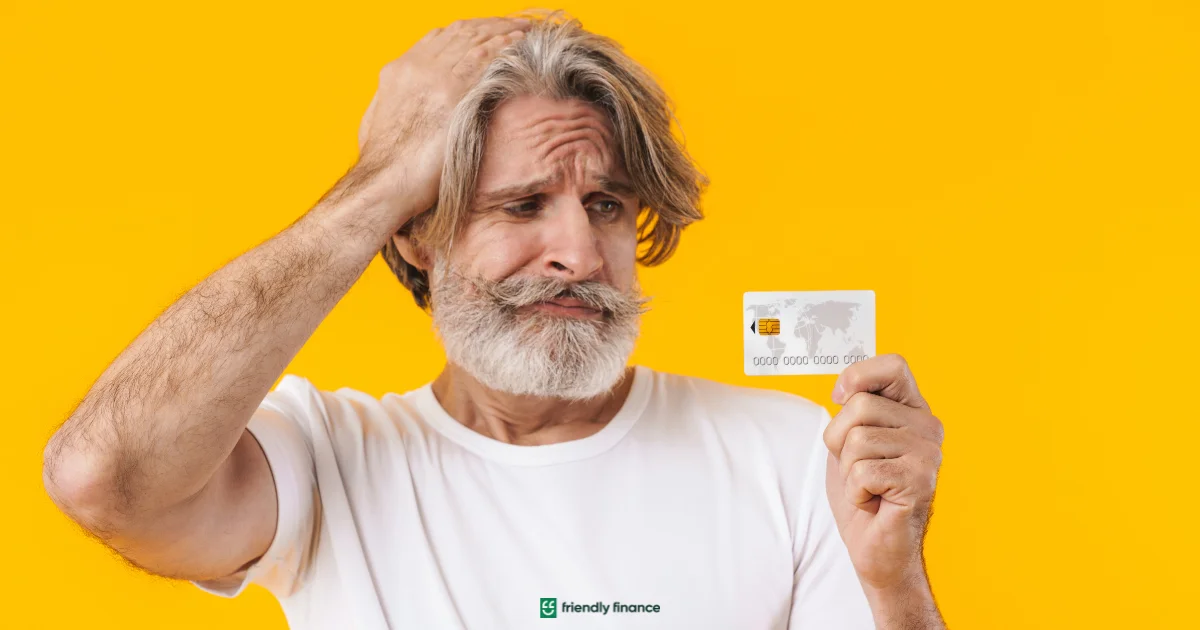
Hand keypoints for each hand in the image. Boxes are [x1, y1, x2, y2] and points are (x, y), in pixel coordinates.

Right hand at [355, 17, 530, 217]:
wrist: (385, 181)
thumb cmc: (384, 164)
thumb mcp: (380, 121)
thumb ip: (399, 102)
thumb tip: (414, 104)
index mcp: (398, 70)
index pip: (437, 37)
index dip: (466, 31)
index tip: (485, 31)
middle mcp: (416, 66)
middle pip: (459, 33)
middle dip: (489, 25)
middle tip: (513, 23)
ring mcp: (435, 77)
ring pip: (474, 39)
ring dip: (502, 30)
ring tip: (523, 28)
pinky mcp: (453, 94)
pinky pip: (485, 59)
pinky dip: (503, 45)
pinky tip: (519, 41)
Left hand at [823, 354, 943, 595]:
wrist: (876, 547)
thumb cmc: (863, 493)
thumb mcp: (850, 440)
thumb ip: (852, 409)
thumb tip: (844, 387)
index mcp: (913, 411)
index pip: (893, 365)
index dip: (857, 376)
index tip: (840, 397)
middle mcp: (928, 427)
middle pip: (858, 405)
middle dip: (839, 440)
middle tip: (858, 468)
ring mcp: (928, 454)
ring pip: (856, 440)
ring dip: (848, 470)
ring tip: (869, 487)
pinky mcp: (920, 481)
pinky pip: (862, 471)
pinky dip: (856, 492)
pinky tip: (874, 502)